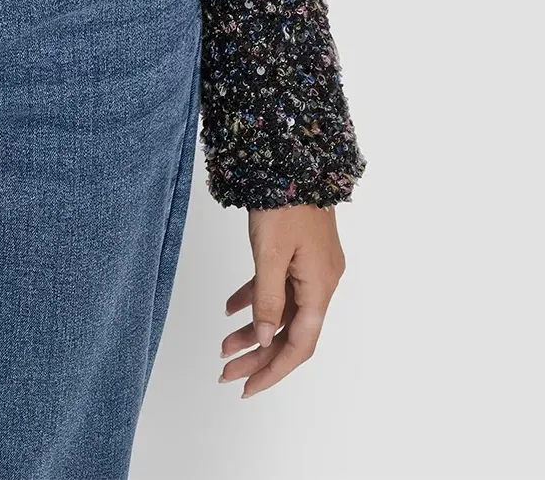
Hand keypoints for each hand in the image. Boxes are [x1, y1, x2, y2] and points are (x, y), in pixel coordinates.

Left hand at [218, 203, 345, 396]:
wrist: (292, 155)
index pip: (299, 345)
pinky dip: (255, 298)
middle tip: (227, 372)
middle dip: (259, 356)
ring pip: (282, 311)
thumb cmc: (284, 200)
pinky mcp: (299, 253)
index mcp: (320, 287)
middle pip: (290, 332)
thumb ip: (268, 298)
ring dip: (254, 329)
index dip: (273, 370)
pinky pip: (277, 286)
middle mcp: (321, 282)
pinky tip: (230, 308)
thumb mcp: (270, 253)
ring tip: (223, 344)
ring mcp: (311, 267)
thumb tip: (265, 340)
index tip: (247, 387)